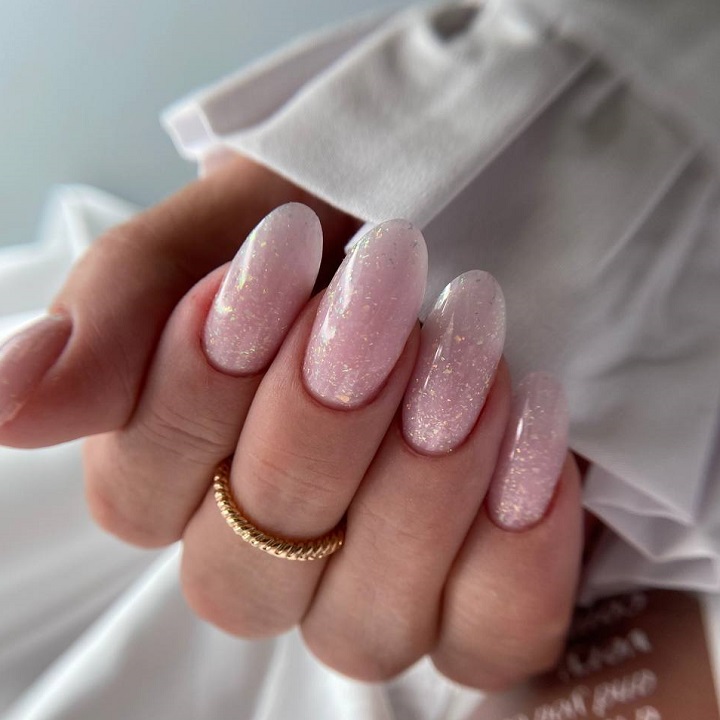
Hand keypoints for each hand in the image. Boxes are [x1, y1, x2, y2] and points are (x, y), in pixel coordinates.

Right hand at [0, 165, 582, 688]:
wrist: (490, 206)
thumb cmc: (355, 216)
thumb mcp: (244, 216)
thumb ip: (131, 297)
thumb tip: (14, 398)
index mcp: (191, 472)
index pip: (139, 495)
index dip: (196, 390)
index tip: (279, 258)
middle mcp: (274, 552)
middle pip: (244, 577)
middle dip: (317, 427)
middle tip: (386, 287)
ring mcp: (379, 593)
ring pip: (360, 625)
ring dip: (418, 484)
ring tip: (472, 352)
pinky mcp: (484, 605)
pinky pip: (490, 636)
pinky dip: (516, 547)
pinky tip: (536, 437)